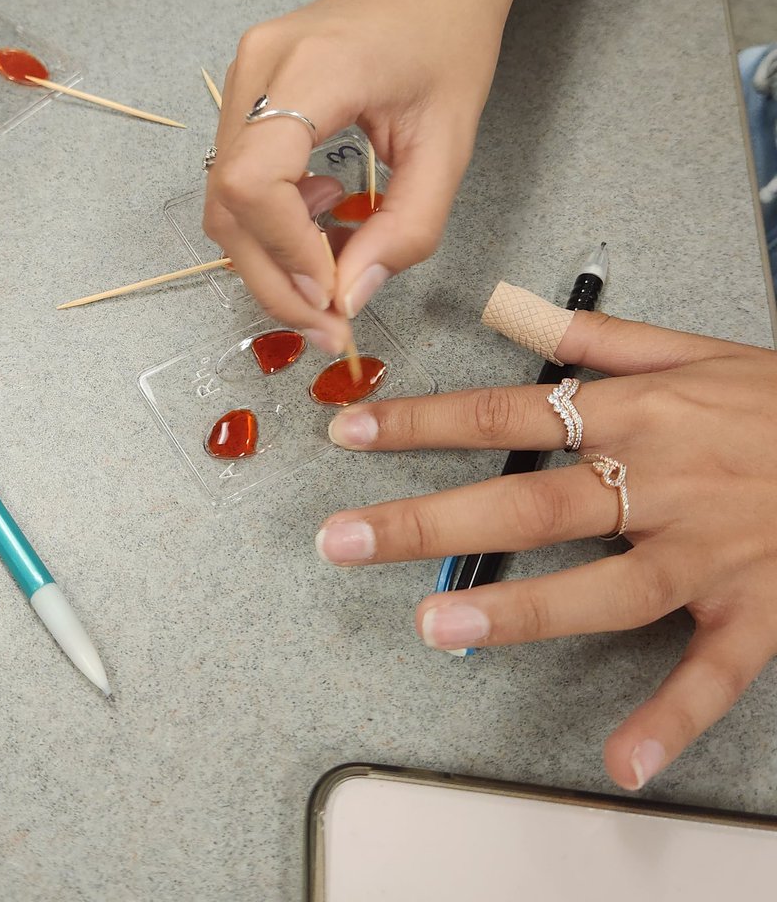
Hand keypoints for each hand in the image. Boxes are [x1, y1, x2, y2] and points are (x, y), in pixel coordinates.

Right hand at [203, 0, 519, 353]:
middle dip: (273, 277)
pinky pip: (235, 177)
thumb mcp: (450, 144)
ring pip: (222, 198)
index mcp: (313, 67)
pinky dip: (271, 222)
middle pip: (227, 201)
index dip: (284, 252)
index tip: (333, 295)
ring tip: (333, 261)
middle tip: (328, 321)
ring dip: (270, 255)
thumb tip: (350, 298)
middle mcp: (256, 67)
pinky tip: (322, 212)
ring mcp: (241, 75)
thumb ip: (406, 228)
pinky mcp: (242, 91)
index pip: (254, 180)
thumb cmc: (451, 42)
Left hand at [316, 310, 776, 788]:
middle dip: (428, 520)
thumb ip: (599, 335)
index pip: (506, 412)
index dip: (420, 422)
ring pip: (602, 588)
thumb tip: (516, 311)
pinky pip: (711, 673)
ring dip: (518, 610)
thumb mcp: (692, 348)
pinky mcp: (756, 610)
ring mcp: (706, 552)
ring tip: (435, 627)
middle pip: (530, 501)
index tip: (348, 431)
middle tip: (342, 539)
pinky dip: (670, 721)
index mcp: (635, 414)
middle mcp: (659, 482)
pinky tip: (624, 765)